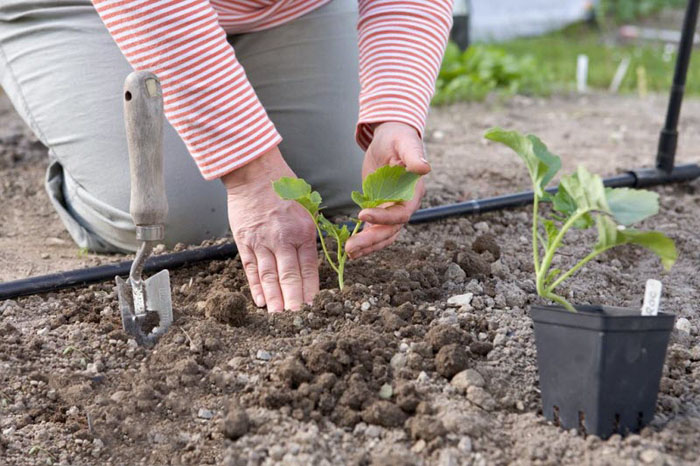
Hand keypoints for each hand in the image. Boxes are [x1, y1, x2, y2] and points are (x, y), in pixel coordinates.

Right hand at [223, 147, 318, 311]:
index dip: (310, 290)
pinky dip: (256, 286)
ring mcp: (262, 241)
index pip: (309, 268)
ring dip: (274, 299)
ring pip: (269, 277)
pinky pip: (250, 268)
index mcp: (303, 231)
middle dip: (293, 301)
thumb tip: (310, 259)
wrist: (254, 171)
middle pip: (289, 277)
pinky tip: (261, 300)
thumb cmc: (283, 187)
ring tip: (278, 316)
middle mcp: (283, 239)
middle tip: (296, 320)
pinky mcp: (244, 241)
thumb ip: (307, 235)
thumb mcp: (306, 208)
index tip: (312, 306)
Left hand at [345, 122, 429, 258]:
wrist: (390, 138)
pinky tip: (351, 248)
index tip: (362, 214)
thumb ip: (413, 155)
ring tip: (349, 254)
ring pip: (383, 235)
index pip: (401, 213)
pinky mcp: (380, 209)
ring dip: (367, 246)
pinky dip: (364, 239)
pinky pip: (374, 229)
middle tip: (351, 248)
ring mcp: (392, 209)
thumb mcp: (405, 142)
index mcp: (413, 192)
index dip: (384, 217)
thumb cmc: (399, 137)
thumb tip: (424, 167)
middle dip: (371, 240)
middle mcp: (405, 205)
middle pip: (390, 230)